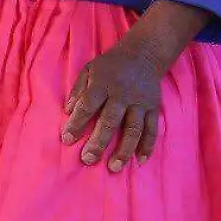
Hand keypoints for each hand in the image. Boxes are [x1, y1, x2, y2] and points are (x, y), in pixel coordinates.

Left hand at [62, 37, 169, 171]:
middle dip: (99, 141)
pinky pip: (152, 129)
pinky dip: (148, 146)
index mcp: (103, 84)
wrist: (144, 54)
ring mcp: (140, 103)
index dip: (76, 122)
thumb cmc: (111, 66)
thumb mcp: (89, 70)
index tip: (67, 139)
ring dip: (124, 149)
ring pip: (133, 129)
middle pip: (110, 120)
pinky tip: (140, 160)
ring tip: (114, 167)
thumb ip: (78, 91)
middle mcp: (122, 94)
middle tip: (88, 159)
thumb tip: (68, 112)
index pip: (87, 105)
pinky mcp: (153, 108)